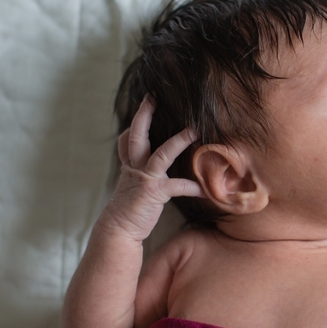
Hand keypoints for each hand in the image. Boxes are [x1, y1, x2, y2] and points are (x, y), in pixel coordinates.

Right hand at [100, 96, 203, 240]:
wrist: (119, 230)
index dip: (134, 123)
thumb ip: (142, 173)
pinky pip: (178, 186)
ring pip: (162, 153)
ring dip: (179, 140)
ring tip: (195, 130)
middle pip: (137, 135)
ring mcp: (144, 178)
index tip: (145, 104)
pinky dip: (193, 187)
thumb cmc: (131, 209)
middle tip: (152, 97)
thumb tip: (155, 166)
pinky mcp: (154, 192)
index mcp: (129, 165)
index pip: (127, 139)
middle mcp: (134, 167)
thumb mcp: (132, 186)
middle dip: (144, 115)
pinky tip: (207, 190)